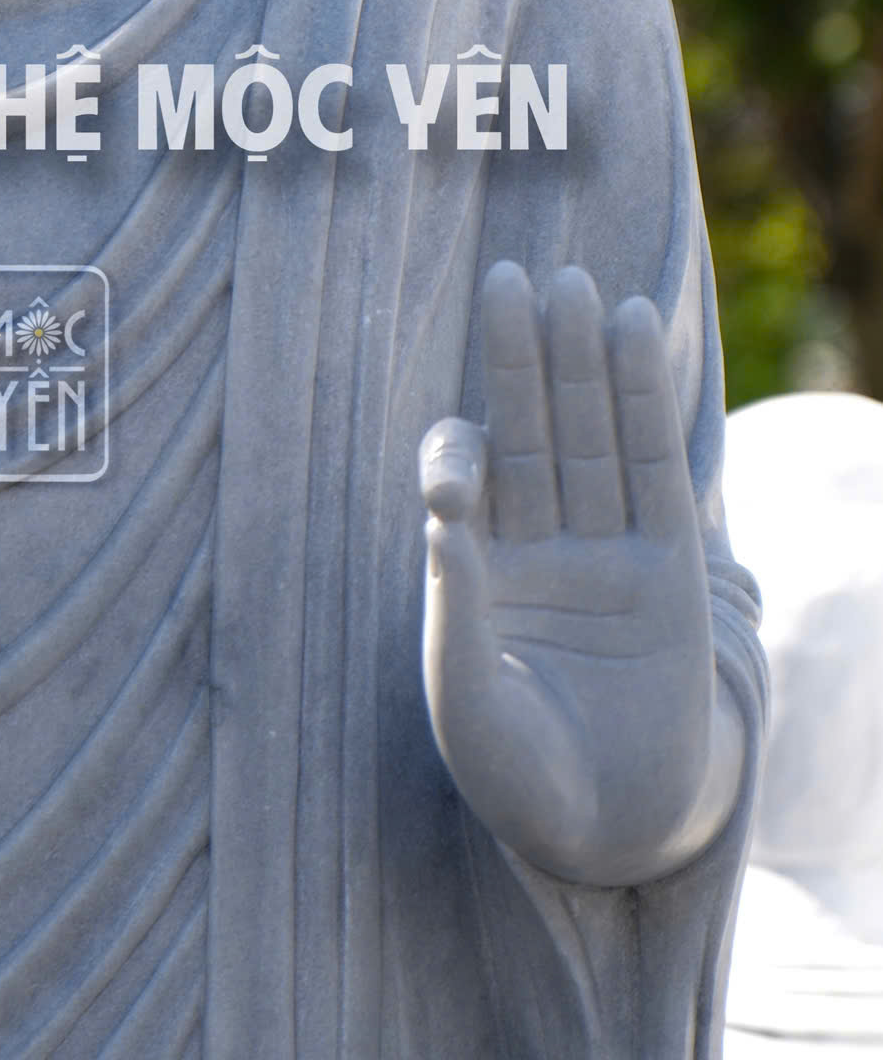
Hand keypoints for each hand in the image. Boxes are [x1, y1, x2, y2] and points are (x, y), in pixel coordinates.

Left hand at [418, 261, 742, 886]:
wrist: (605, 832)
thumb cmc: (515, 774)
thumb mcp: (466, 697)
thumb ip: (455, 607)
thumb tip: (443, 515)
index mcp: (476, 567)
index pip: (464, 477)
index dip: (456, 457)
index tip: (455, 487)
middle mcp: (538, 545)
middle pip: (528, 431)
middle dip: (520, 362)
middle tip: (512, 278)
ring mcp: (605, 553)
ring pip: (590, 439)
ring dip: (582, 365)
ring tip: (575, 285)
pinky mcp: (669, 574)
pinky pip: (654, 473)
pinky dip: (643, 405)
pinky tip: (633, 336)